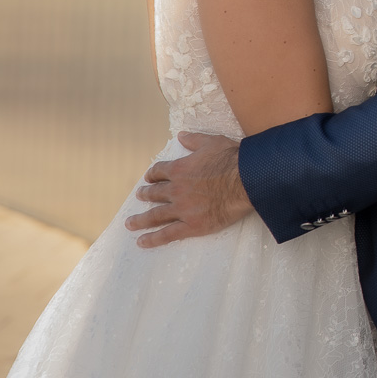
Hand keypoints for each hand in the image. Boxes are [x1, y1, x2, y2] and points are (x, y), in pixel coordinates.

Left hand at [125, 132, 252, 246]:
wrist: (246, 180)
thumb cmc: (232, 159)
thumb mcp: (212, 142)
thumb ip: (194, 140)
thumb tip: (181, 135)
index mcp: (180, 169)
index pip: (160, 172)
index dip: (153, 175)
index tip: (149, 178)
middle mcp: (176, 190)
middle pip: (155, 194)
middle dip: (146, 195)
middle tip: (140, 196)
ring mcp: (182, 209)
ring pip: (155, 216)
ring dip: (141, 219)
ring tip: (130, 223)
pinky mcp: (192, 225)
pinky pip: (167, 234)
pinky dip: (153, 239)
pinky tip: (141, 242)